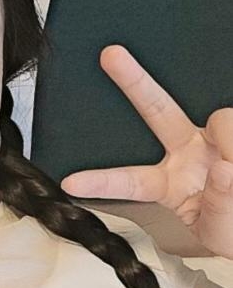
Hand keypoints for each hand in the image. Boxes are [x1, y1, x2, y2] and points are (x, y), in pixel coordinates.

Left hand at [60, 45, 232, 257]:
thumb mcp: (220, 232)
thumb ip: (220, 206)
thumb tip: (223, 169)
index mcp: (167, 184)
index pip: (130, 181)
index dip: (101, 181)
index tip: (70, 183)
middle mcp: (186, 152)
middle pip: (156, 110)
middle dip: (133, 82)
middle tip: (110, 55)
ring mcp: (213, 138)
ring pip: (222, 122)